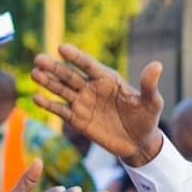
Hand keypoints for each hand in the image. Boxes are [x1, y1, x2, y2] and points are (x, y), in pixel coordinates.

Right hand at [31, 45, 164, 164]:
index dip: (76, 57)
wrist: (140, 143)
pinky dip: (49, 105)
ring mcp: (84, 103)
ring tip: (34, 74)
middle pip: (70, 75)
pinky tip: (36, 98)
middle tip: (38, 59)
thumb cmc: (147, 119)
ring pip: (62, 90)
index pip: (89, 65)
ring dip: (48, 82)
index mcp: (108, 79)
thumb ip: (149, 85)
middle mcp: (92, 88)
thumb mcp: (152, 102)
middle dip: (54, 67)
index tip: (61, 48)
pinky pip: (61, 110)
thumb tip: (157, 65)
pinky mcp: (78, 120)